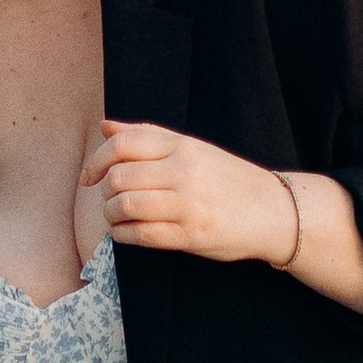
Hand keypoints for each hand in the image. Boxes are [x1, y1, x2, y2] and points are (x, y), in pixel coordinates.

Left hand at [82, 122, 295, 267]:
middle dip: (104, 192)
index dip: (96, 160)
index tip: (89, 177)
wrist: (273, 210)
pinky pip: (141, 235)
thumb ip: (148, 136)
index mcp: (182, 145)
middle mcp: (184, 171)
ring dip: (111, 215)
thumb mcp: (192, 148)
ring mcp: (188, 204)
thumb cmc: (227, 179)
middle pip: (119, 177)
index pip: (123, 143)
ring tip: (118, 218)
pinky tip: (126, 233)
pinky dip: (123, 236)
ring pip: (125, 206)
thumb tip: (105, 126)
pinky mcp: (191, 235)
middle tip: (110, 199)